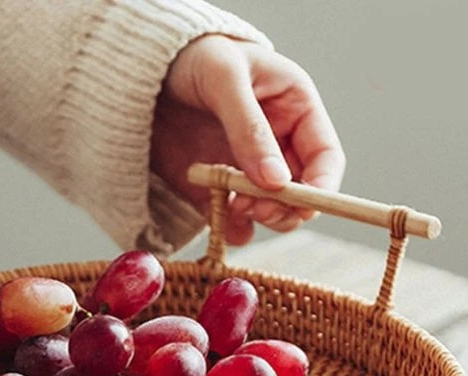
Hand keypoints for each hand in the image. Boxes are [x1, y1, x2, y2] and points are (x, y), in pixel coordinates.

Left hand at [150, 35, 344, 243]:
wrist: (143, 72)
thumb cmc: (194, 57)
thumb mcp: (225, 80)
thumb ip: (250, 129)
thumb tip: (276, 181)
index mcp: (295, 109)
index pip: (324, 157)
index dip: (321, 186)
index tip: (303, 207)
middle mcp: (277, 145)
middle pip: (299, 192)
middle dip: (284, 208)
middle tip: (257, 208)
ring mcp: (246, 169)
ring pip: (269, 210)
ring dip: (257, 217)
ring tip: (234, 206)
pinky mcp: (215, 189)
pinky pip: (231, 219)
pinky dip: (230, 227)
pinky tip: (221, 220)